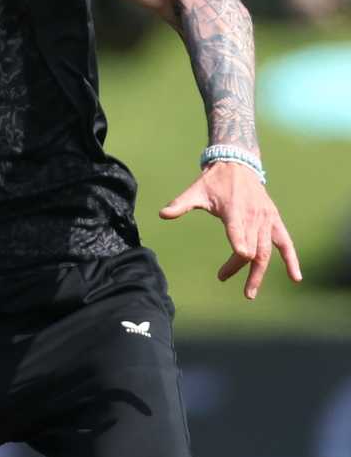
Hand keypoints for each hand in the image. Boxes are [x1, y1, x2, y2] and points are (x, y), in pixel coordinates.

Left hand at [160, 163, 301, 299]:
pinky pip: (285, 242)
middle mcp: (253, 216)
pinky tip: (295, 278)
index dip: (239, 242)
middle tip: (230, 284)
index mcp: (234, 209)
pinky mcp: (274, 220)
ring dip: (258, 272)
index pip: (237, 229)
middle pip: (251, 248)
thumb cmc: (214, 181)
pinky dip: (291, 259)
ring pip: (266, 250)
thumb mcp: (196, 190)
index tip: (241, 256)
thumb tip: (162, 214)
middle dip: (242, 268)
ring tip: (249, 292)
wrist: (238, 164)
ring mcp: (265, 219)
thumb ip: (180, 204)